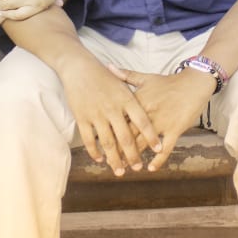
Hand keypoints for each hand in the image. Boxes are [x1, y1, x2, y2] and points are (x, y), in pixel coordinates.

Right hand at [58, 52, 160, 176]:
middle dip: (133, 155)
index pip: (142, 121)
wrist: (79, 67)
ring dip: (114, 159)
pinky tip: (100, 159)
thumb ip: (134, 100)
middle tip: (138, 168)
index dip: (151, 137)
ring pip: (107, 142)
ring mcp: (97, 114)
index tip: (158, 149)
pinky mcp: (82, 118)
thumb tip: (148, 113)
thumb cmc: (102, 75)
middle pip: (125, 137)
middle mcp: (113, 108)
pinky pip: (89, 139)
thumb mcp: (122, 83)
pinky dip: (95, 152)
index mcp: (126, 99)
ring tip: (120, 171)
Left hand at [107, 65, 215, 170]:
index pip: (119, 119)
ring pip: (144, 143)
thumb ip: (125, 75)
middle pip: (128, 134)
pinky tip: (150, 168)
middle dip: (119, 150)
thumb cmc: (168, 82)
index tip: (100, 143)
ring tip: (127, 168)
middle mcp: (147, 113)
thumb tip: (108, 66)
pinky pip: (166, 147)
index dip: (109, 132)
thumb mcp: (145, 78)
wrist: (193, 83)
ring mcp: (161, 122)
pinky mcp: (175, 129)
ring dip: (135, 157)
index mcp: (137, 101)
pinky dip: (158, 159)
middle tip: (111, 162)